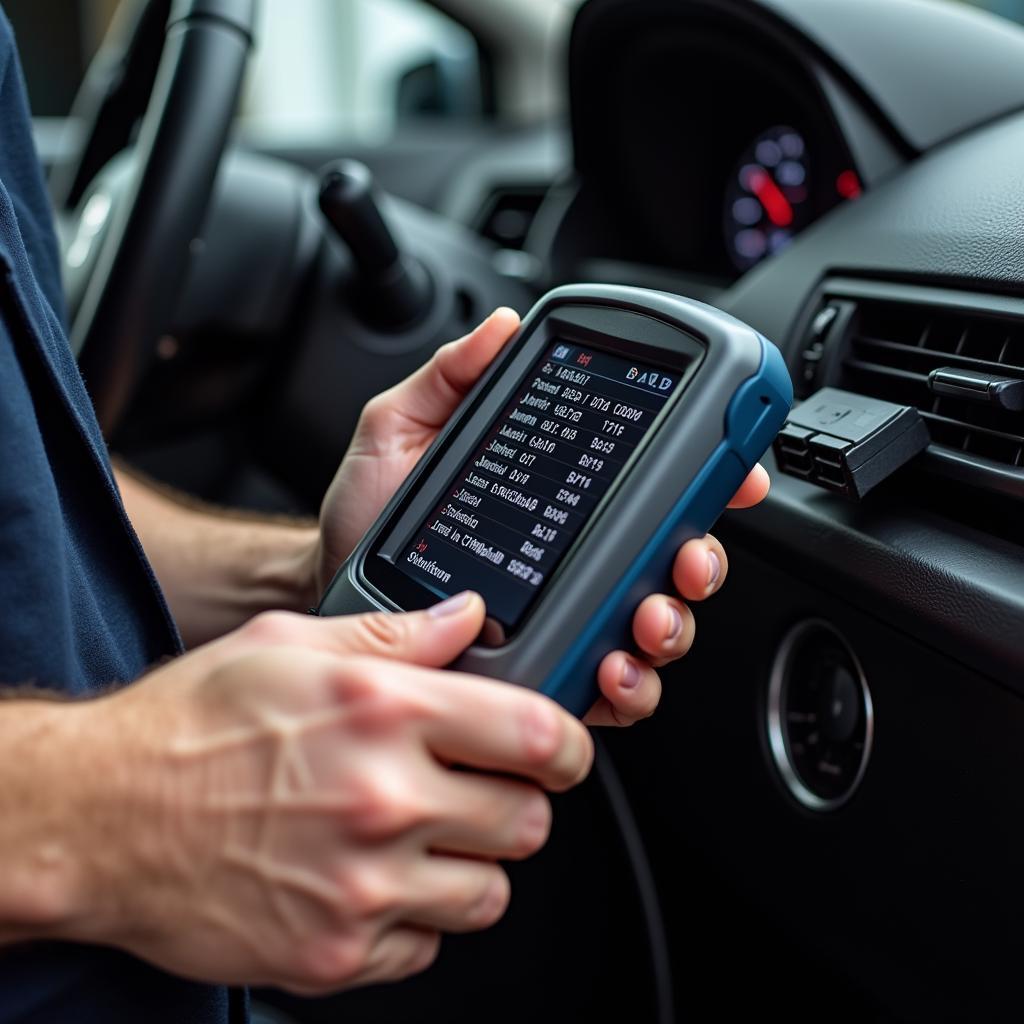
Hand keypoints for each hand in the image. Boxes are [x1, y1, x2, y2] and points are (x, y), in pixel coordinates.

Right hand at [59, 595, 590, 993]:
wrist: (100, 816)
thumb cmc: (190, 725)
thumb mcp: (290, 644)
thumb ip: (394, 631)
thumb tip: (468, 616)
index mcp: (382, 713)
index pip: (534, 734)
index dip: (566, 744)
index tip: (560, 750)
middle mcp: (382, 801)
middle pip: (527, 821)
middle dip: (516, 803)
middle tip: (479, 790)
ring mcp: (362, 888)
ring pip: (488, 893)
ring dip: (470, 865)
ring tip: (422, 837)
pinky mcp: (335, 953)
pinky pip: (426, 947)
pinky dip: (414, 918)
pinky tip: (372, 880)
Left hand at [316, 308, 769, 727]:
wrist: (329, 582)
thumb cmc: (368, 510)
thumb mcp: (403, 430)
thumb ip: (451, 377)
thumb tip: (500, 327)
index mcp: (560, 494)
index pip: (652, 482)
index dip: (707, 475)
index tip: (733, 472)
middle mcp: (576, 552)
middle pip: (674, 558)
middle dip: (702, 560)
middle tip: (687, 556)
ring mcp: (567, 612)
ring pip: (656, 625)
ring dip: (672, 624)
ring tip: (646, 616)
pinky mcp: (547, 665)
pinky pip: (611, 684)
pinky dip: (630, 684)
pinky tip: (610, 670)